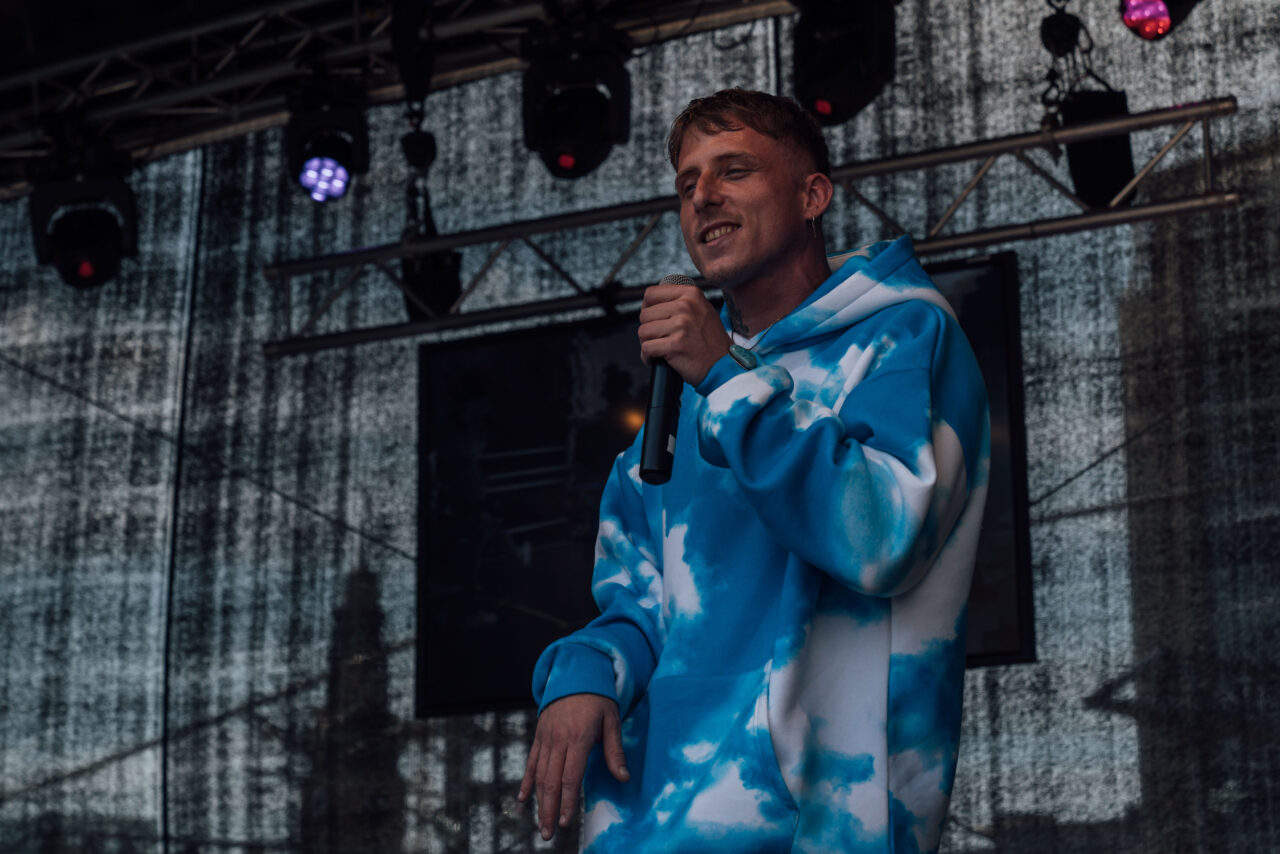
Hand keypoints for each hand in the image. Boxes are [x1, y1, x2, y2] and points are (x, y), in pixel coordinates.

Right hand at [517, 693, 629, 839]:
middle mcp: (558, 740)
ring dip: (538, 802)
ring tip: (540, 825)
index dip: (567, 801)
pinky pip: (531, 762)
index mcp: (578, 737)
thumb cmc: (598, 699)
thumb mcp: (612, 720)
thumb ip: (615, 751)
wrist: (575, 674)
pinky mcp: (539, 736)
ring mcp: (545, 738)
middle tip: (548, 834)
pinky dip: (526, 782)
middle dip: (548, 810)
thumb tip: (623, 778)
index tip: (565, 822)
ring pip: (538, 775)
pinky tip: (522, 800)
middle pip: (550, 781)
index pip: (570, 776)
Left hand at [638, 282, 730, 385]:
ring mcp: (681, 325)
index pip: (651, 294)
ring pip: (643, 331)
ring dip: (647, 343)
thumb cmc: (709, 340)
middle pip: (645, 314)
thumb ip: (680, 301)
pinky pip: (647, 348)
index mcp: (691, 294)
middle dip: (648, 330)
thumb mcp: (701, 310)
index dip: (647, 309)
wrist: (723, 364)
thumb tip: (650, 301)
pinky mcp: (675, 345)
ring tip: (660, 349)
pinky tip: (657, 359)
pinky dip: (648, 357)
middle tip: (660, 339)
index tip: (654, 321)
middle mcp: (686, 306)